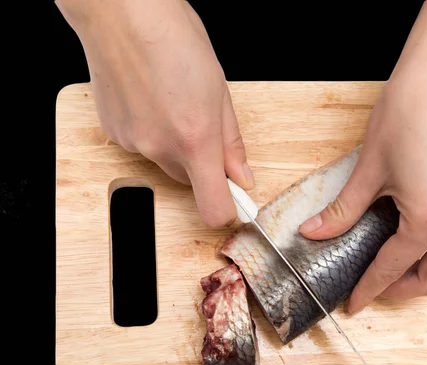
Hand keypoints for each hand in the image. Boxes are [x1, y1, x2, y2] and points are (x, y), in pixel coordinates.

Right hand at [55, 0, 253, 227]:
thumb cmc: (174, 39)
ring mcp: (135, 144)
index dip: (228, 211)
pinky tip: (150, 100)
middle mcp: (162, 149)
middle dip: (201, 163)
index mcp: (196, 139)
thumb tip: (241, 177)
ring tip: (172, 102)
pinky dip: (152, 131)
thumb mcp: (219, 91)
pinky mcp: (115, 135)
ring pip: (166, 162)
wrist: (121, 12)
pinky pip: (144, 146)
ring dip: (175, 144)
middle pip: (191, 181)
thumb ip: (231, 144)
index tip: (235, 200)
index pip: (213, 209)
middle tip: (202, 124)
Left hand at [298, 0, 426, 314]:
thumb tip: (316, 232)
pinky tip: (409, 232)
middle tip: (371, 284)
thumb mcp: (369, 168)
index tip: (354, 303)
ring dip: (421, 271)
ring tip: (389, 262)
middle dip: (401, 289)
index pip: (393, 268)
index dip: (370, 289)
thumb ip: (344, 209)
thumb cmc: (409, 112)